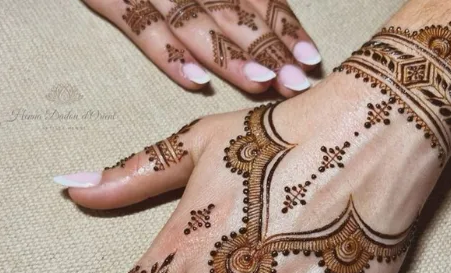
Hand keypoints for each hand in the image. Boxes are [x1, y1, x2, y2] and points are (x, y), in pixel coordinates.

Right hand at [82, 0, 320, 95]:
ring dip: (229, 54)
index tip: (309, 59)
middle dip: (267, 48)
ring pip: (196, 21)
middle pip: (234, 12)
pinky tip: (196, 82)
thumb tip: (266, 24)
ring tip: (260, 82)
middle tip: (295, 81)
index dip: (284, 27)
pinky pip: (141, 25)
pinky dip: (168, 53)